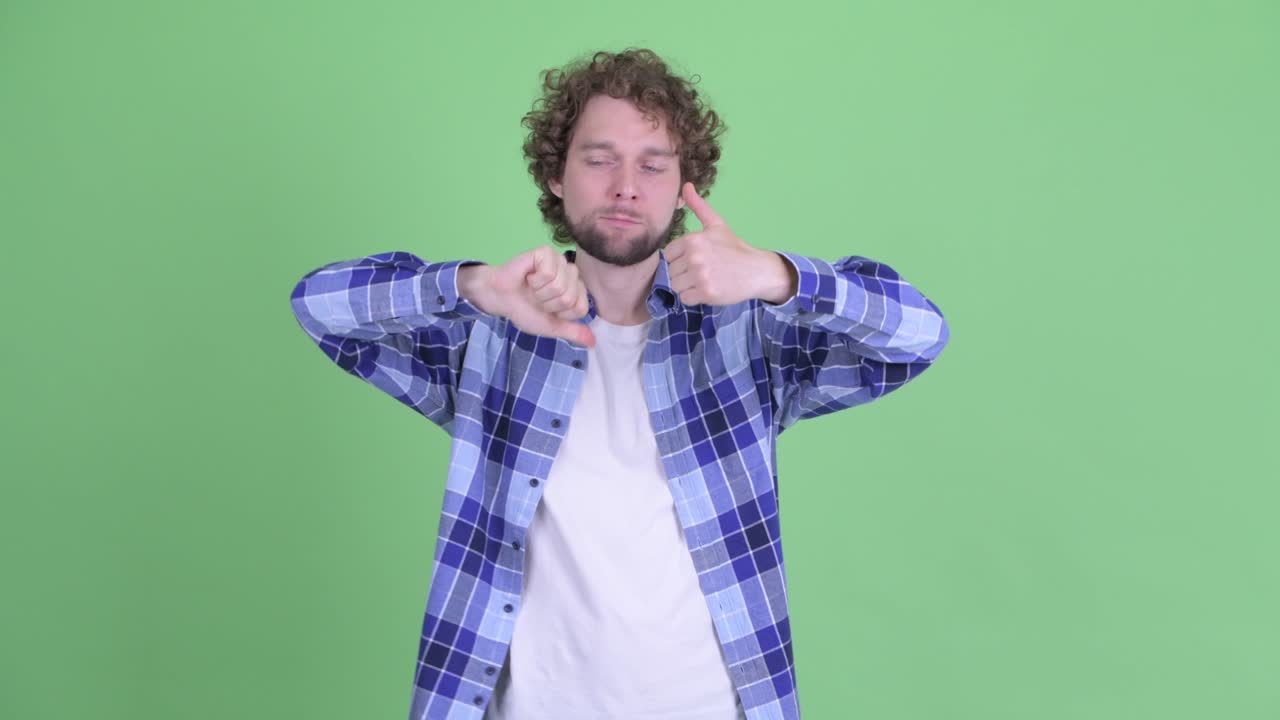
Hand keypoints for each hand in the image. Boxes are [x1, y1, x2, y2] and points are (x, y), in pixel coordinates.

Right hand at [460, 246, 595, 347]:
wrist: (500, 298)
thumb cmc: (524, 309)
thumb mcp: (551, 326)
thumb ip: (573, 332)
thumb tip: (593, 343)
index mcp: (575, 290)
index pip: (581, 308)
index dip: (561, 314)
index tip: (547, 309)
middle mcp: (571, 274)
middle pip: (569, 298)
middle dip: (548, 304)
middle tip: (536, 298)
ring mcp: (560, 261)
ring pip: (560, 286)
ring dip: (540, 293)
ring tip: (531, 288)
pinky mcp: (546, 252)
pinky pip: (549, 273)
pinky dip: (535, 281)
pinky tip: (528, 277)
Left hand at [665, 182, 796, 306]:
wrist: (757, 270)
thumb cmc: (734, 248)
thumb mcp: (716, 224)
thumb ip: (698, 206)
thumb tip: (686, 185)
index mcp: (693, 239)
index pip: (669, 254)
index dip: (680, 258)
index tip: (696, 258)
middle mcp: (695, 257)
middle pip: (671, 271)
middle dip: (684, 273)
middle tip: (703, 270)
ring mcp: (700, 276)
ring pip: (677, 286)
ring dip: (688, 286)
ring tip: (705, 279)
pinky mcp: (706, 293)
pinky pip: (685, 299)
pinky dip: (694, 297)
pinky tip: (708, 289)